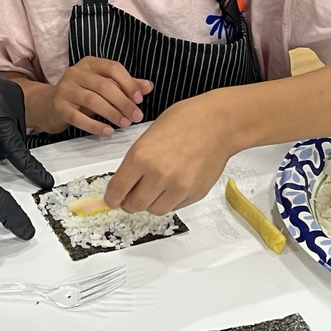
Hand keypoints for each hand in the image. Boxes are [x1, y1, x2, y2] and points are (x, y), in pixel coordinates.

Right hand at [29, 58, 152, 136]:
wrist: (48, 105)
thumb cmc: (80, 94)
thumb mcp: (101, 86)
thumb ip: (124, 85)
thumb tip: (148, 86)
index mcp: (89, 63)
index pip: (113, 68)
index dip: (128, 83)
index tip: (139, 99)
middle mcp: (76, 73)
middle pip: (105, 86)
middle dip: (123, 102)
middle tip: (136, 116)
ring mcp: (65, 89)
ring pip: (93, 100)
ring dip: (112, 113)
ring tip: (125, 124)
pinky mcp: (59, 107)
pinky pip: (79, 117)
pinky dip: (95, 125)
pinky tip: (107, 131)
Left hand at [104, 95, 235, 214]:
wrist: (219, 123)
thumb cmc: (184, 121)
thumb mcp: (148, 135)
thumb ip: (135, 161)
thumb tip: (124, 183)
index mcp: (141, 156)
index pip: (117, 190)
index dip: (111, 198)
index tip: (112, 199)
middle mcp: (158, 175)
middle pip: (133, 205)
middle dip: (129, 203)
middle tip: (130, 197)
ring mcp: (178, 187)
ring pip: (154, 210)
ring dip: (150, 203)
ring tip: (155, 188)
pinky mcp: (194, 194)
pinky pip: (174, 207)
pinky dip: (169, 201)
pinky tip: (172, 185)